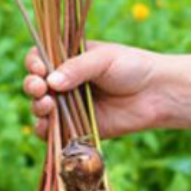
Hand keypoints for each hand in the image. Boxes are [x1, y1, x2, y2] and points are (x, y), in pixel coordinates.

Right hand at [22, 41, 164, 138]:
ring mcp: (69, 106)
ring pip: (40, 108)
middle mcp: (65, 82)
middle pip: (35, 84)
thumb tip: (50, 81)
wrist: (157, 93)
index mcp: (68, 59)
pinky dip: (45, 130)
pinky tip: (47, 125)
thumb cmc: (133, 67)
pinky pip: (53, 131)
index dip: (34, 63)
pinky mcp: (76, 127)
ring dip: (37, 107)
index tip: (39, 68)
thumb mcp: (104, 59)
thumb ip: (77, 68)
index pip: (40, 58)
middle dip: (32, 86)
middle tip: (40, 88)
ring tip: (47, 105)